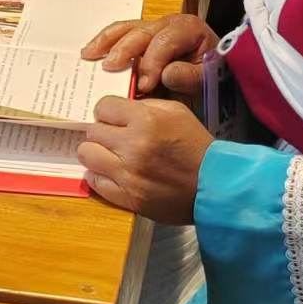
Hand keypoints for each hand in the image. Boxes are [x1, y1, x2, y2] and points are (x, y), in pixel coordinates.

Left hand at [78, 98, 213, 220]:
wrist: (215, 187)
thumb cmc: (196, 147)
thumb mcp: (176, 112)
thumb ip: (144, 106)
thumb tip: (118, 109)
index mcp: (146, 121)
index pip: (103, 106)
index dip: (109, 111)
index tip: (115, 118)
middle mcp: (133, 146)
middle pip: (92, 130)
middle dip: (103, 132)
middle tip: (115, 138)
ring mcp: (128, 174)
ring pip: (87, 154)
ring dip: (97, 153)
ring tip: (111, 155)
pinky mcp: (127, 197)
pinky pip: (94, 181)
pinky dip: (100, 176)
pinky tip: (113, 173)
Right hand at [82, 12, 217, 99]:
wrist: (213, 72)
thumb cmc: (209, 76)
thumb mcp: (207, 78)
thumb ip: (189, 76)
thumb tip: (166, 73)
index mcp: (188, 28)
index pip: (164, 42)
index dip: (152, 62)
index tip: (144, 85)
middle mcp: (168, 22)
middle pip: (141, 32)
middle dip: (124, 50)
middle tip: (110, 69)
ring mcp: (152, 26)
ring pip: (126, 28)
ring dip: (106, 42)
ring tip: (89, 56)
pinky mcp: (140, 34)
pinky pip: (120, 33)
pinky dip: (105, 42)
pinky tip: (91, 53)